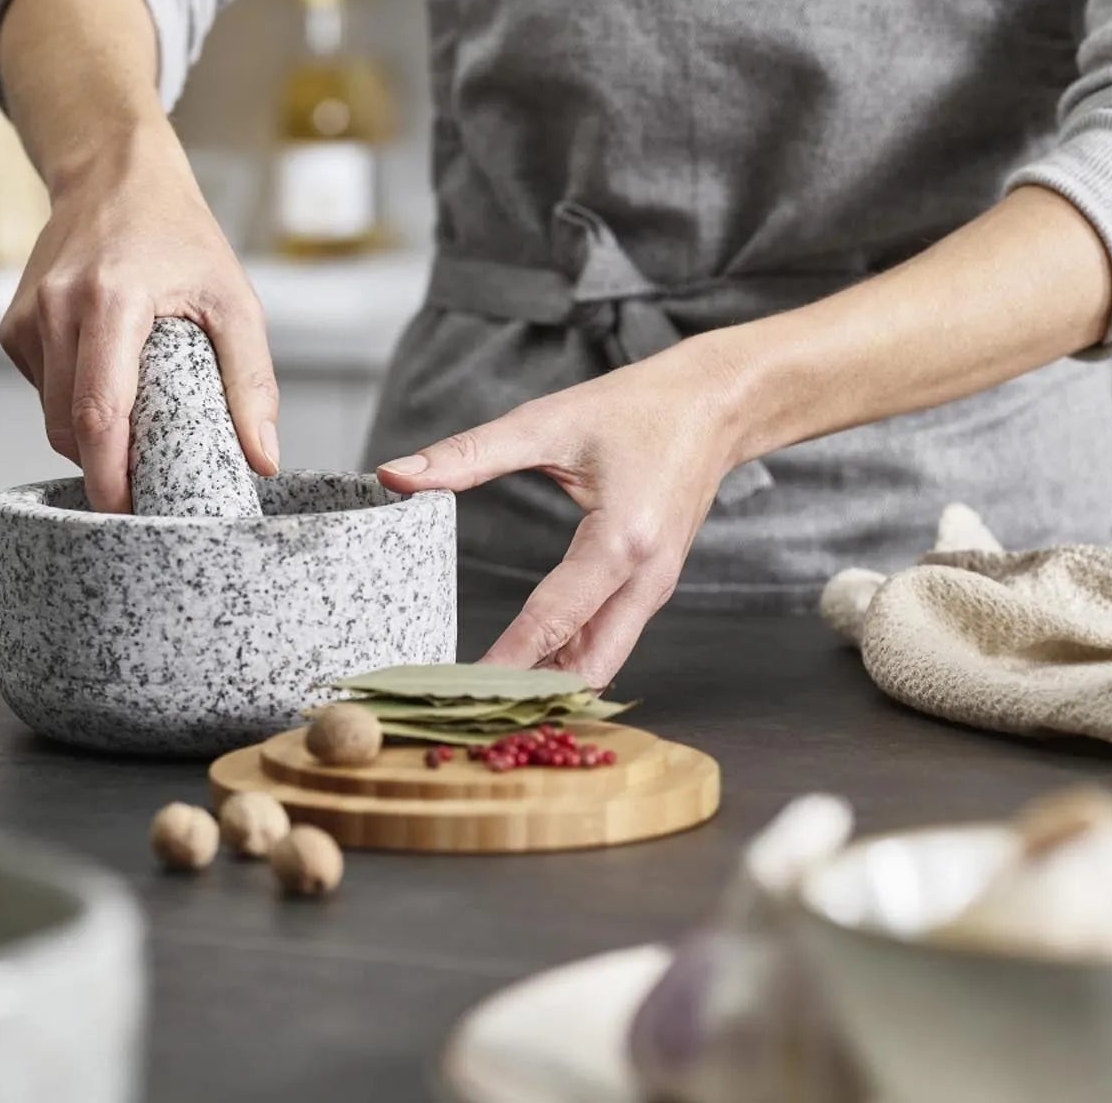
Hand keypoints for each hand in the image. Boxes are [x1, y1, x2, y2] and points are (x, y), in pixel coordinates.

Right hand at [0, 124, 279, 512]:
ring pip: (52, 415)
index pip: (98, 412)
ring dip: (91, 435)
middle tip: (147, 484)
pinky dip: (74, 401)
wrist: (114, 176)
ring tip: (136, 416)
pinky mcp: (13, 326)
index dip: (108, 475)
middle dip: (104, 467)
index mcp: (110, 300)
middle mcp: (57, 307)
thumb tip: (262, 458)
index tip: (129, 513)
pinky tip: (107, 372)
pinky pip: (44, 390)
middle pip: (69, 426)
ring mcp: (27, 317)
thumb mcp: (233, 300)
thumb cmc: (178, 235)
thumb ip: (251, 381)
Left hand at [376, 338, 748, 684]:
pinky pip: (610, 639)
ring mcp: (655, 588)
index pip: (553, 622)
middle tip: (466, 705)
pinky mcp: (652, 587)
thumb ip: (468, 454)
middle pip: (588, 668)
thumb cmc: (638, 409)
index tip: (459, 690)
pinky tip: (528, 665)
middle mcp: (647, 579)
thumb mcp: (547, 423)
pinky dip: (570, 660)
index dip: (504, 661)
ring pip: (602, 662)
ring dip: (549, 682)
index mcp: (622, 542)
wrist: (715, 405)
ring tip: (485, 697)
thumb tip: (396, 474)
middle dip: (530, 693)